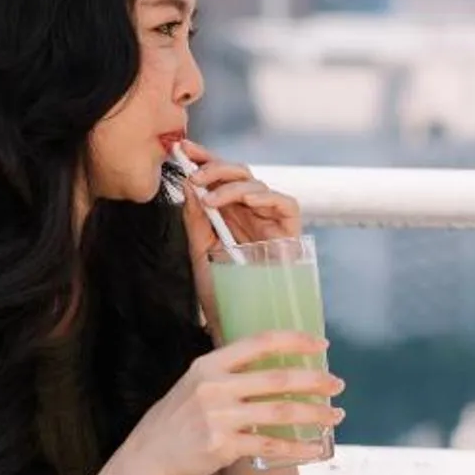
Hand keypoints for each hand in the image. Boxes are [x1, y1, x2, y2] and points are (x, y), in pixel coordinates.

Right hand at [118, 333, 343, 474]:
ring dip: (314, 413)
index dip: (294, 340)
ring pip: (281, 411)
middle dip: (315, 380)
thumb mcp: (194, 385)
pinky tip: (314, 449)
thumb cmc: (176, 421)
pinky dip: (297, 448)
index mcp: (208, 365)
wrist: (148, 460)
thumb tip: (271, 366)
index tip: (321, 344)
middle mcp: (214, 387)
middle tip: (337, 384)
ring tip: (335, 415)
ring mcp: (218, 417)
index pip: (259, 343)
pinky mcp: (223, 446)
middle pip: (278, 378)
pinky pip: (271, 444)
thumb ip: (227, 374)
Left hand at [174, 140, 302, 331]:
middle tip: (195, 175)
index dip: (205, 158)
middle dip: (216, 167)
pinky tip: (248, 200)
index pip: (218, 178)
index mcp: (227, 216)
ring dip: (232, 185)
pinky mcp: (290, 234)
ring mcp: (270, 223)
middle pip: (239, 174)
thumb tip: (191, 184)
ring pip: (258, 184)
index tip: (184, 148)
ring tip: (212, 200)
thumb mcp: (200, 251)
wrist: (238, 326)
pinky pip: (286, 204)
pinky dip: (267, 197)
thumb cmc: (220, 294)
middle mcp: (249, 215)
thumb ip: (196, 219)